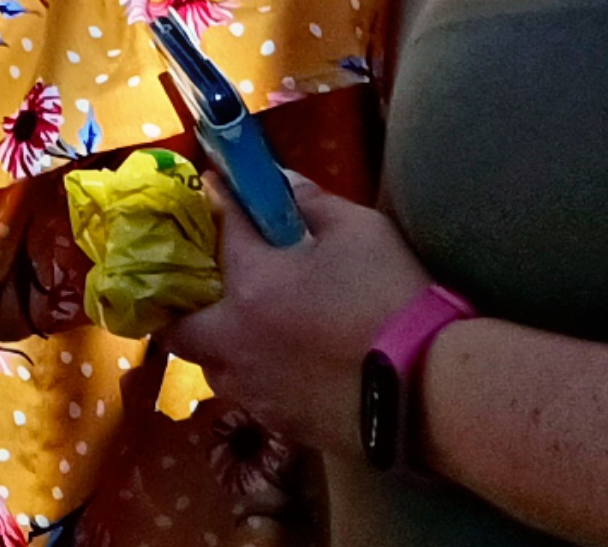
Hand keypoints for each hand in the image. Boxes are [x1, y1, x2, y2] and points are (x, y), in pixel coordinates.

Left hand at [162, 174, 437, 457]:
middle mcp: (236, 343)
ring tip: (252, 331)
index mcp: (250, 286)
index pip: (221, 232)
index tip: (216, 189)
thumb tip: (283, 183)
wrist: (426, 390)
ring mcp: (256, 390)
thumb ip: (312, 203)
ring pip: (214, 369)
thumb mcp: (359, 230)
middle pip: (181, 330)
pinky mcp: (282, 424)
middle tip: (214, 290)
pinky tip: (288, 367)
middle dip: (188, 307)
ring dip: (222, 347)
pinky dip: (257, 377)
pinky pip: (251, 396)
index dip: (219, 204)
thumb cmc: (388, 298)